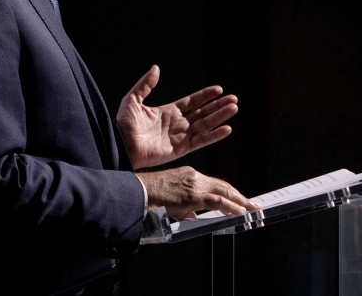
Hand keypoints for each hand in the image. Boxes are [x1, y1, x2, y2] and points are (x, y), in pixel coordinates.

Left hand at [116, 65, 237, 168]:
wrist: (120, 144)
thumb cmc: (123, 123)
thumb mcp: (133, 99)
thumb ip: (146, 84)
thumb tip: (156, 68)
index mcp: (167, 112)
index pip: (191, 102)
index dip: (205, 96)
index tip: (219, 89)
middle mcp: (177, 124)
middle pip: (202, 112)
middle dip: (218, 106)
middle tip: (233, 99)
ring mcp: (180, 136)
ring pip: (205, 125)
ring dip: (220, 117)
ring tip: (233, 108)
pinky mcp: (181, 149)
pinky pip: (201, 141)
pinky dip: (214, 135)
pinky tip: (226, 128)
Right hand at [137, 167, 258, 219]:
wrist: (141, 191)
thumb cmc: (151, 195)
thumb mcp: (171, 200)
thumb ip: (185, 208)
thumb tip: (194, 217)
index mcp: (189, 175)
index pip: (214, 184)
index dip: (228, 192)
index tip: (238, 199)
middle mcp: (194, 176)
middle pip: (223, 186)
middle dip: (239, 195)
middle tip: (252, 204)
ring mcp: (195, 184)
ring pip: (224, 191)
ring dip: (240, 201)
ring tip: (251, 208)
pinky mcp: (195, 195)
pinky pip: (219, 201)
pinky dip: (232, 207)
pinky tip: (240, 212)